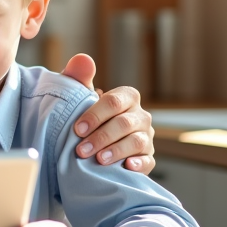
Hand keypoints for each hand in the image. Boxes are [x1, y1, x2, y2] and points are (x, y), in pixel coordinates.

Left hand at [61, 53, 154, 173]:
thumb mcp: (79, 96)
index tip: (77, 129)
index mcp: (126, 97)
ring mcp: (146, 137)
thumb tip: (83, 59)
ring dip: (116, 151)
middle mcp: (140, 116)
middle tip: (81, 150)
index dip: (95, 115)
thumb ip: (78, 77)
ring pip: (136, 142)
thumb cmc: (86, 116)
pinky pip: (148, 160)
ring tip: (98, 160)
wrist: (93, 141)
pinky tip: (126, 167)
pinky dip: (139, 164)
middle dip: (101, 137)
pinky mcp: (148, 157)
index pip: (114, 102)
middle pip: (124, 123)